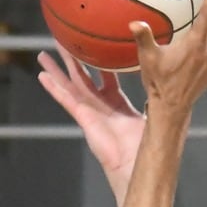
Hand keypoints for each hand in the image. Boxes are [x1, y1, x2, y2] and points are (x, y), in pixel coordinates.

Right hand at [36, 45, 146, 175]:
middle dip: (73, 60)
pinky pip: (65, 99)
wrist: (134, 163)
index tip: (97, 46)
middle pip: (83, 76)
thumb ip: (154, 98)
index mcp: (117, 103)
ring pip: (69, 84)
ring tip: (43, 55)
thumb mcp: (153, 114)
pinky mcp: (82, 117)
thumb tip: (164, 85)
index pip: (107, 77)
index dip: (102, 62)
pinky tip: (42, 77)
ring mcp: (89, 111)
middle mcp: (100, 105)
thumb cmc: (145, 144)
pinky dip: (53, 88)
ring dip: (56, 70)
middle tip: (63, 43)